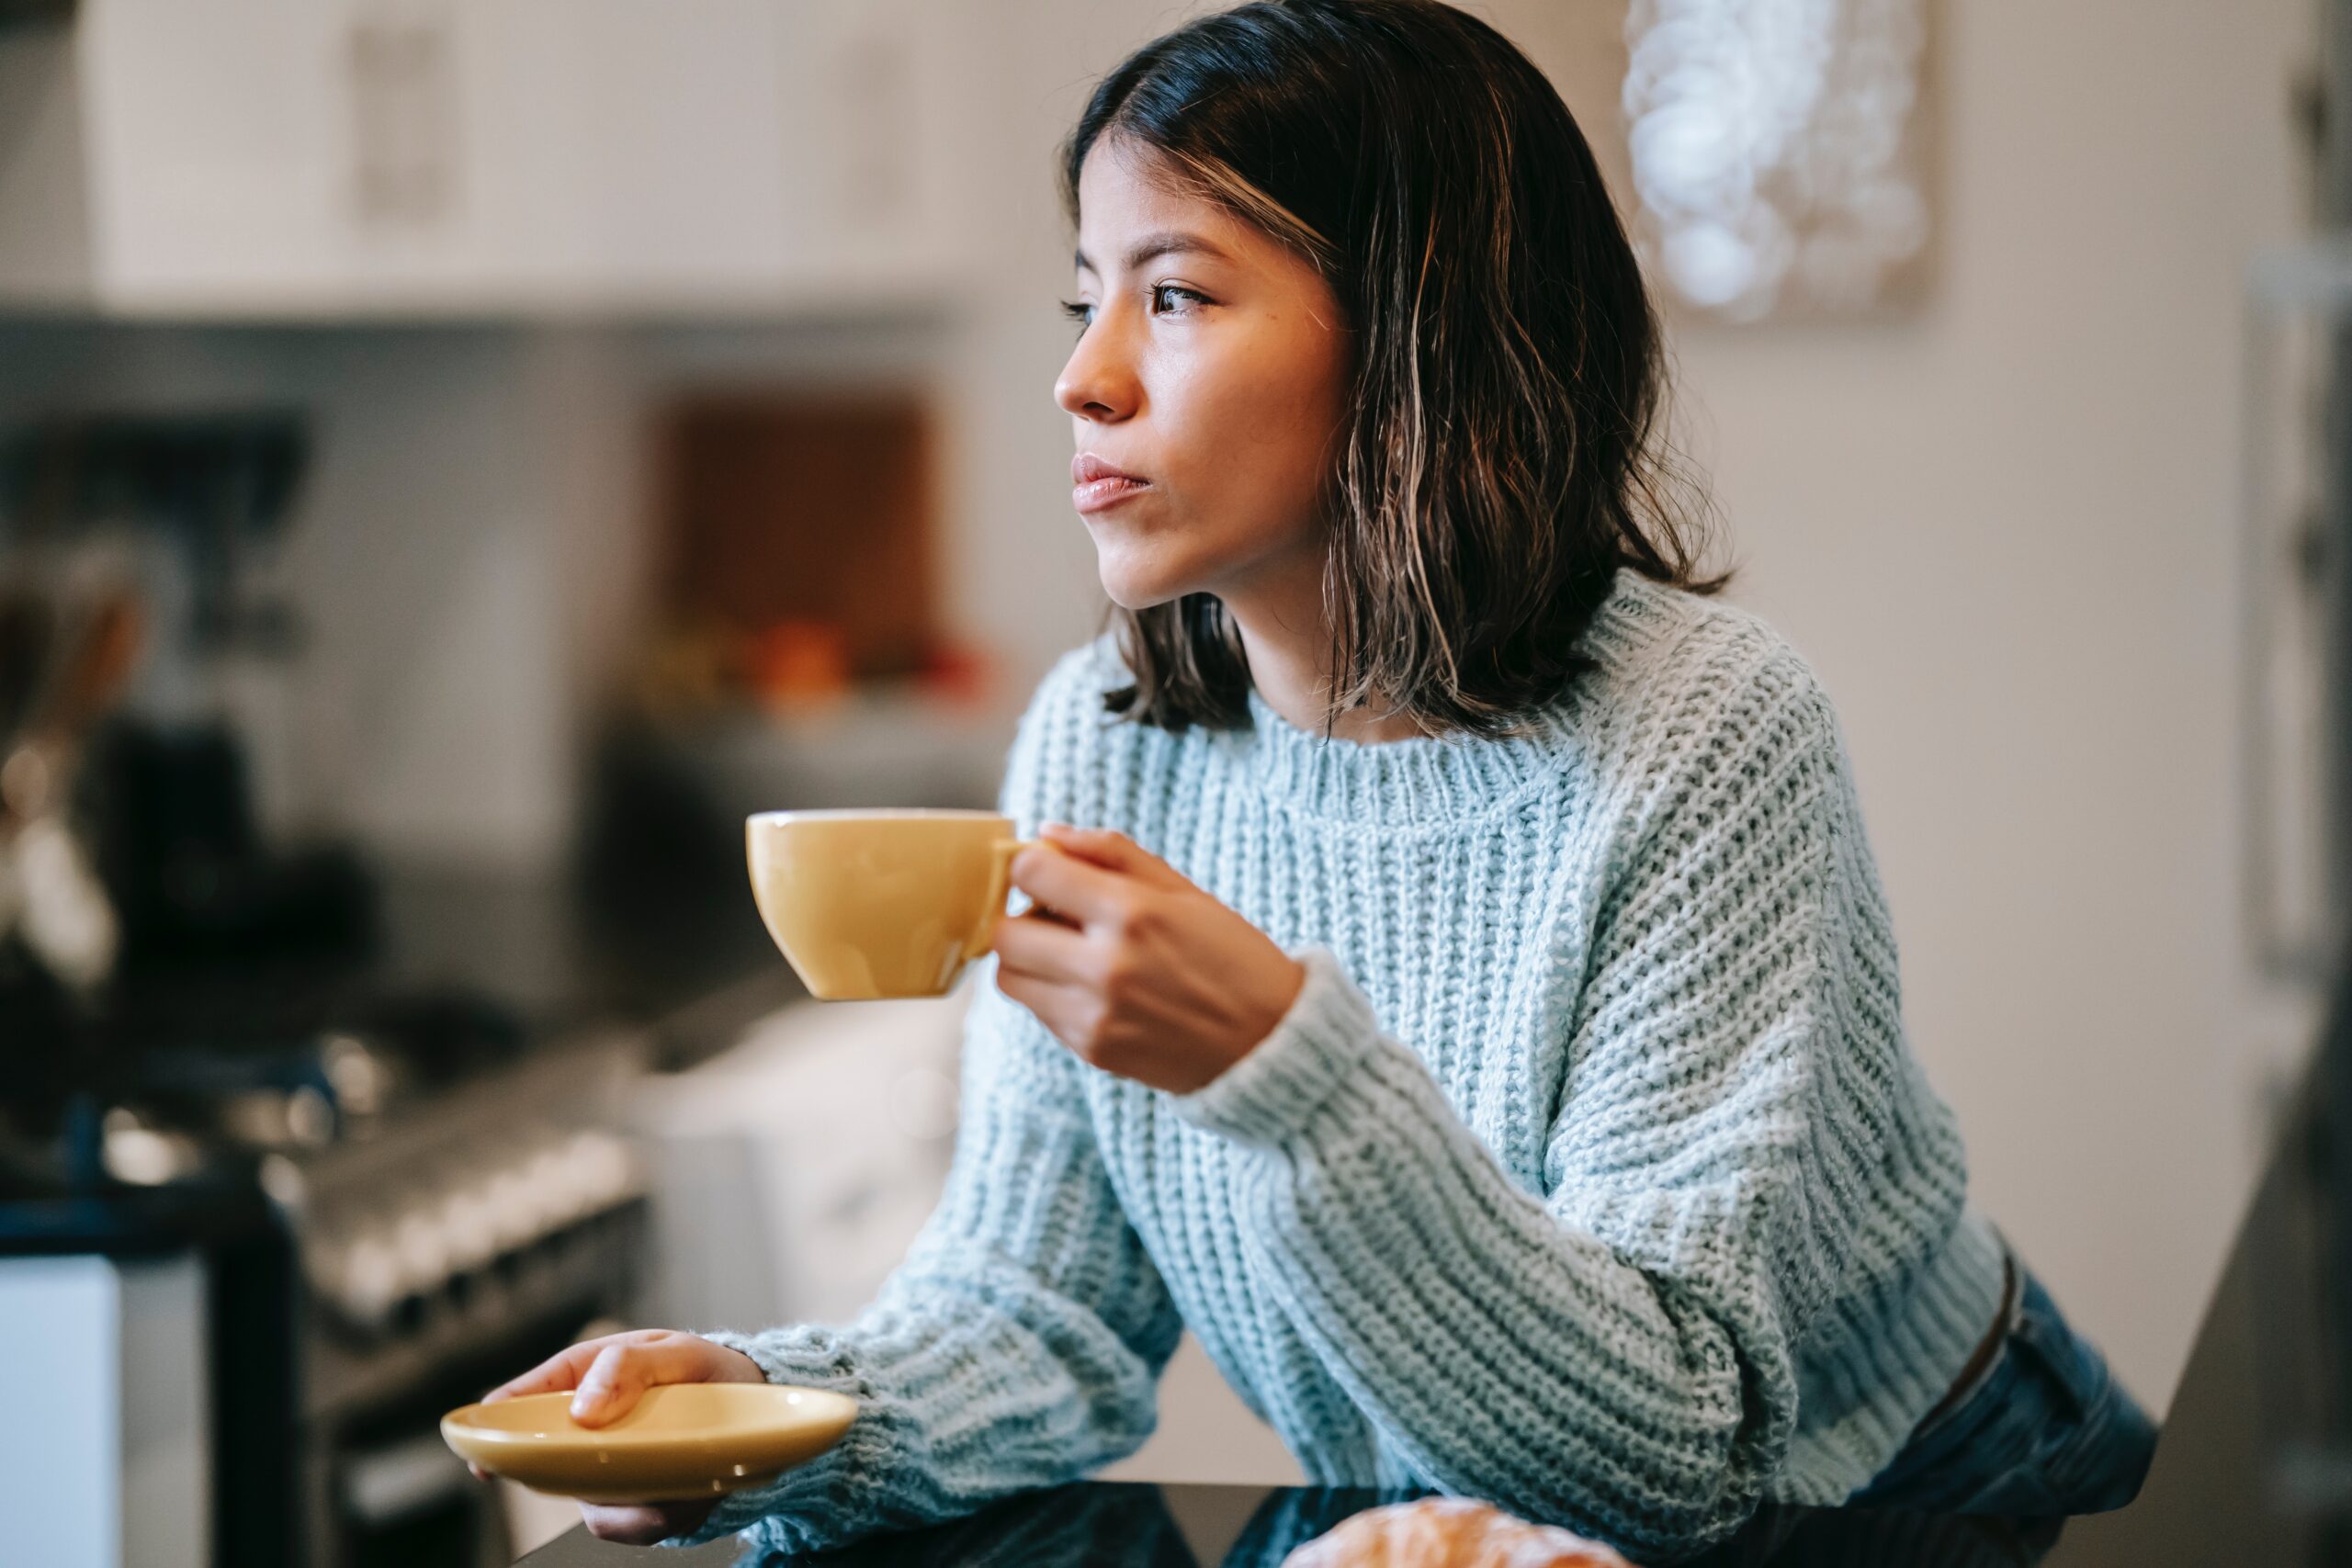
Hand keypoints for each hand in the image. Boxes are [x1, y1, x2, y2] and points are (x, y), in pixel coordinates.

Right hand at [472, 1328, 766, 1544]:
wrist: (756, 1401)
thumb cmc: (706, 1368)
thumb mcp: (676, 1351)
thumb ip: (628, 1365)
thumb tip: (582, 1412)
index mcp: (581, 1377)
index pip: (519, 1402)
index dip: (493, 1431)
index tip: (486, 1460)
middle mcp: (584, 1431)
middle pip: (547, 1468)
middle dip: (577, 1484)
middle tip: (627, 1480)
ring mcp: (606, 1470)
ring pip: (594, 1507)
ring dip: (634, 1508)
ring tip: (680, 1486)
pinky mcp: (636, 1503)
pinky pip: (635, 1526)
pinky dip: (663, 1518)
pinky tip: (693, 1496)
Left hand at [990, 824, 1304, 1093]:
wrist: (1269, 1044)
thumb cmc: (1233, 958)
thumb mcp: (1183, 890)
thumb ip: (1111, 854)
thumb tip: (1047, 834)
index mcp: (1132, 913)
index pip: (1030, 873)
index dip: (1033, 865)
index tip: (1050, 872)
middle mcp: (1104, 966)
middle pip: (1004, 933)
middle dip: (1022, 916)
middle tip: (1057, 916)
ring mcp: (1093, 1014)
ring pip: (1009, 978)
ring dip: (1029, 958)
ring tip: (1074, 953)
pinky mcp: (1091, 1050)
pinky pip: (1038, 1011)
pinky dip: (1053, 993)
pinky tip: (1098, 987)